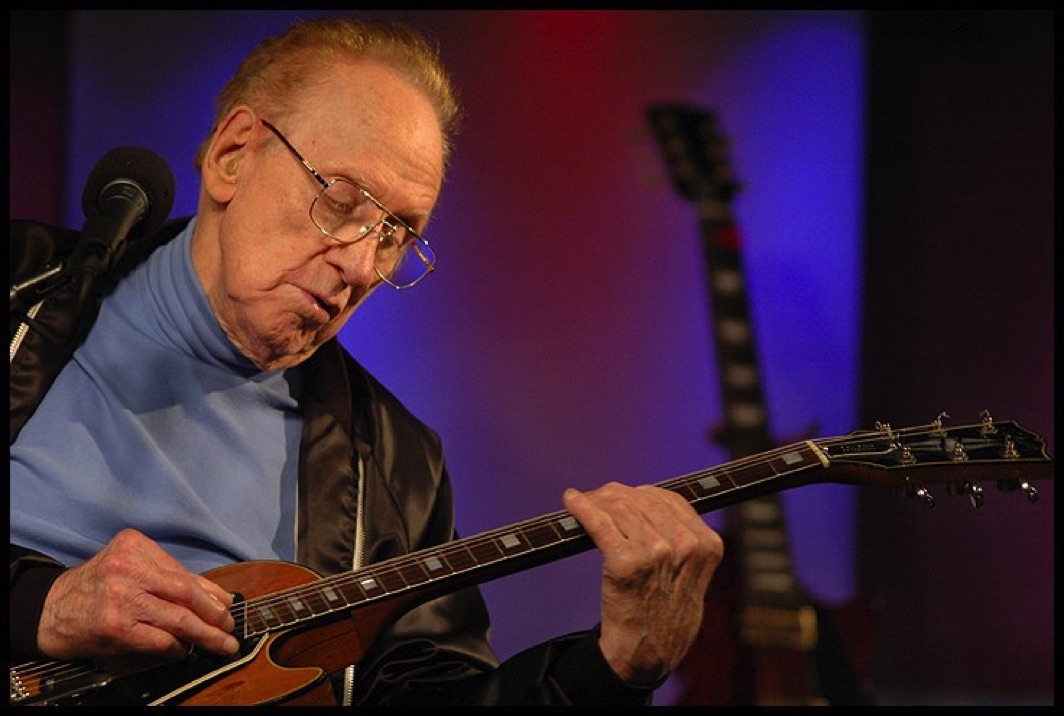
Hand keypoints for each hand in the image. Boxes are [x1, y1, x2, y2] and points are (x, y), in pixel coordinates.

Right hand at [37, 528, 238, 660]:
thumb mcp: (129, 570)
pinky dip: (177, 647)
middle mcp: (129, 567)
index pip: (184, 572)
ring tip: (220, 643)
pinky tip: (183, 649)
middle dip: (216, 614)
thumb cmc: (95, 589)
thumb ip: (168, 579)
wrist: (49, 610)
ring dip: (206, 634)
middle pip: (187, 592)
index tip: (228, 605)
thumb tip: (216, 597)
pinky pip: (160, 639)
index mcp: (135, 546)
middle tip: (230, 627)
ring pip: (179, 618)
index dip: (211, 592)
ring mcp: (122, 597)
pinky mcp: (116, 626)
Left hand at [564, 482, 723, 685]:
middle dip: (615, 494)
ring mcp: (655, 552)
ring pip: (620, 507)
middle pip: (642, 499)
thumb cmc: (666, 614)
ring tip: (584, 501)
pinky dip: (582, 508)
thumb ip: (682, 539)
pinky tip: (571, 502)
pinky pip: (599, 522)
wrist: (648, 653)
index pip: (669, 500)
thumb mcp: (692, 574)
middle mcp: (684, 545)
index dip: (641, 493)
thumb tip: (648, 501)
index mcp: (706, 544)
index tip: (624, 494)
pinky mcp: (625, 562)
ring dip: (596, 499)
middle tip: (597, 497)